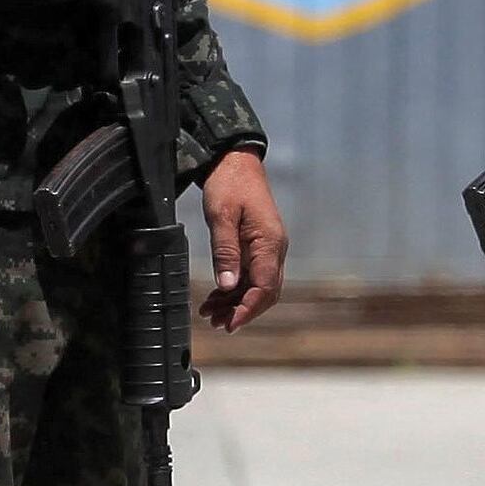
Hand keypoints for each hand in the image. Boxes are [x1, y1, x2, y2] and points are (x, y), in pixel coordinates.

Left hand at [198, 149, 285, 331]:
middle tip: (218, 324)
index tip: (231, 323)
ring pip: (257, 285)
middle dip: (243, 310)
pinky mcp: (258, 246)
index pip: (265, 286)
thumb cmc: (229, 184)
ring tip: (211, 315)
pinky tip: (216, 298)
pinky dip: (235, 288)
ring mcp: (268, 248)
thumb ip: (225, 252)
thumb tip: (228, 286)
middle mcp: (274, 248)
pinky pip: (251, 274)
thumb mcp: (221, 217)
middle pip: (265, 291)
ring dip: (236, 302)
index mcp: (269, 242)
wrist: (236, 161)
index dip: (249, 308)